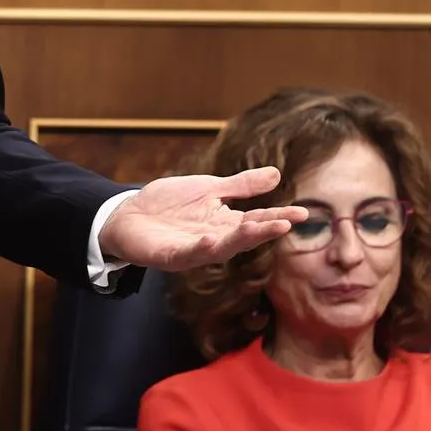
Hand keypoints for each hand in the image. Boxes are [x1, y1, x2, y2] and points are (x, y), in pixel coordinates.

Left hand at [97, 167, 306, 271]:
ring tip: (257, 227)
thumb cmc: (169, 204)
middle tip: (286, 223)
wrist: (128, 214)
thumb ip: (241, 186)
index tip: (302, 213)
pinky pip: (188, 254)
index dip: (277, 216)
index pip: (256, 218)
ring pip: (220, 247)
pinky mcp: (170, 256)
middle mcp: (213, 238)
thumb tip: (277, 174)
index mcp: (224, 221)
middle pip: (243, 236)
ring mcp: (193, 249)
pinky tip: (211, 238)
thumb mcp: (208, 189)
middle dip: (264, 230)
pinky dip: (200, 247)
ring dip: (239, 239)